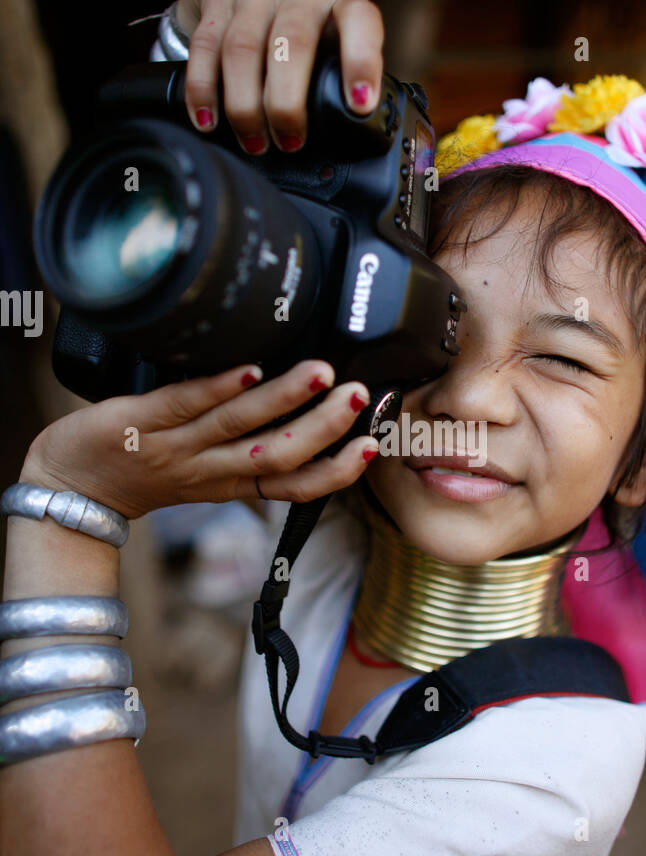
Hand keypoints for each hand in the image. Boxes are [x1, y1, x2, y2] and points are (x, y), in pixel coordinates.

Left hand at [21, 361, 379, 520]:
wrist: (67, 483)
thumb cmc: (137, 468)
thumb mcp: (199, 472)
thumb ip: (242, 447)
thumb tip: (293, 404)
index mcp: (227, 484)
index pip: (293, 488)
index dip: (335, 473)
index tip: (370, 448)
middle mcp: (206, 470)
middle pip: (276, 457)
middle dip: (323, 428)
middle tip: (356, 396)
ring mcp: (172, 447)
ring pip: (238, 428)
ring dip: (284, 398)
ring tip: (319, 371)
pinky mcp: (135, 422)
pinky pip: (182, 404)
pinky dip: (218, 387)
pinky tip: (247, 367)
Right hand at [174, 0, 384, 155]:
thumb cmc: (303, 10)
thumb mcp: (334, 26)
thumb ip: (340, 67)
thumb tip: (348, 130)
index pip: (358, 22)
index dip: (361, 62)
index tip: (361, 105)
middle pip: (291, 43)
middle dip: (287, 103)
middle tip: (289, 142)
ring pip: (242, 49)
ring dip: (245, 106)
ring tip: (254, 142)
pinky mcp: (215, 0)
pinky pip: (204, 48)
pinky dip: (203, 90)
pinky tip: (207, 120)